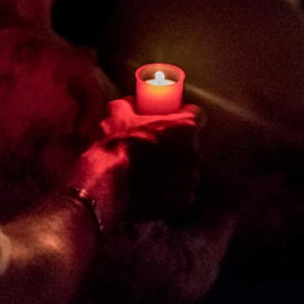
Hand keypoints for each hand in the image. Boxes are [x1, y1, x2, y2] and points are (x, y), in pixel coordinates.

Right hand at [97, 99, 202, 223]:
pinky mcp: (183, 201)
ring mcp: (191, 178)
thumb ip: (130, 104)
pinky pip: (181, 191)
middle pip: (190, 143)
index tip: (170, 120)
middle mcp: (194, 152)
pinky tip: (150, 188)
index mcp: (185, 127)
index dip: (182, 116)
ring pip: (186, 168)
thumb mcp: (117, 114)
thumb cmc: (115, 149)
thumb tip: (130, 103)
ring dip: (173, 167)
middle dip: (175, 144)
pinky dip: (169, 190)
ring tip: (148, 170)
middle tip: (153, 146)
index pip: (196, 115)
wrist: (106, 188)